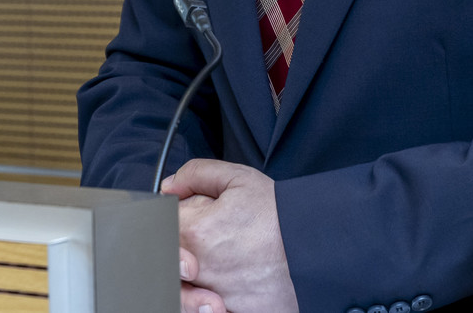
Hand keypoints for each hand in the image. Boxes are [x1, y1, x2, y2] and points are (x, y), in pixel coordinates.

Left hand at [164, 159, 297, 312]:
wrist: (315, 246)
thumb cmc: (278, 215)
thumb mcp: (238, 178)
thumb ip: (196, 174)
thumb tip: (168, 186)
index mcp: (195, 230)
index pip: (157, 224)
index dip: (168, 218)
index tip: (185, 218)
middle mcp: (199, 267)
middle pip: (165, 261)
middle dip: (176, 252)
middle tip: (198, 246)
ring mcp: (214, 294)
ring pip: (180, 291)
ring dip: (189, 282)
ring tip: (212, 269)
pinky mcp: (231, 310)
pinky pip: (205, 310)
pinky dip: (208, 302)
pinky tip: (219, 290)